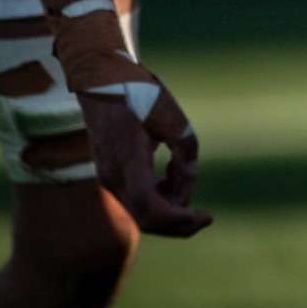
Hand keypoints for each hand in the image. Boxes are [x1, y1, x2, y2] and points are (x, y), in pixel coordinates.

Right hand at [52, 7, 210, 236]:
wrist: (100, 84)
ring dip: (170, 204)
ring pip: (141, 213)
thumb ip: (184, 147)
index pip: (149, 206)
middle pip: (146, 218)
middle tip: (205, 217)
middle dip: (178, 223)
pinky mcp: (111, 177)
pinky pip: (136, 201)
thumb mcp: (170, 112)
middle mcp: (113, 176)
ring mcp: (109, 179)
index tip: (206, 218)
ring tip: (179, 169)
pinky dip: (158, 197)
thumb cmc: (137, 92)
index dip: (178, 220)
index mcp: (128, 158)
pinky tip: (169, 173)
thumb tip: (190, 178)